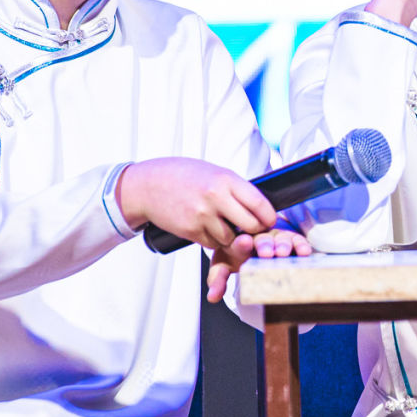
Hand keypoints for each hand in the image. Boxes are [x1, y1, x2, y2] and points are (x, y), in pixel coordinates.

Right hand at [116, 159, 276, 251]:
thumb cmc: (184, 176)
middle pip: (251, 226)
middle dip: (254, 231)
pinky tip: (208, 227)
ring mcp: (202, 216)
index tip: (269, 220)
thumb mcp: (214, 172)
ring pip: (231, 239)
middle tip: (252, 229)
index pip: (260, 204)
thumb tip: (262, 208)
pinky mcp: (191, 231)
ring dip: (232, 237)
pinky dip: (215, 240)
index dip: (269, 217)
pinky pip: (213, 244)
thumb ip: (236, 189)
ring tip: (225, 225)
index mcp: (225, 179)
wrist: (148, 185)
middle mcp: (215, 198)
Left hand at [204, 227, 311, 301]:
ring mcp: (276, 237)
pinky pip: (297, 240)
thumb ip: (217, 280)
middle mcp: (258, 238)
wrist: (256, 243)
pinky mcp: (292, 239)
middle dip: (264, 244)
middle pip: (262, 238)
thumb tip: (212, 297)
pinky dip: (301, 245)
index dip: (242, 243)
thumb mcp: (224, 266)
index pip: (239, 242)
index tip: (244, 243)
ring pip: (281, 238)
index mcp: (239, 243)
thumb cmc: (237, 255)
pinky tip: (303, 251)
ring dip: (283, 244)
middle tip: (266, 252)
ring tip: (283, 252)